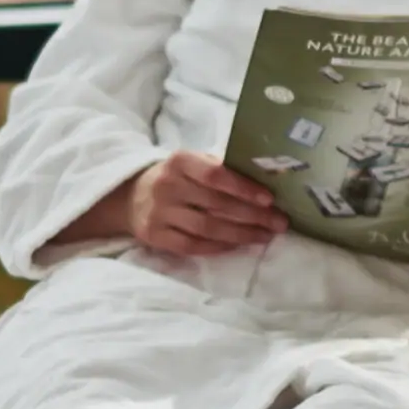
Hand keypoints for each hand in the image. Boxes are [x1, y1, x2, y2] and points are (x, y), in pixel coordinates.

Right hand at [90, 151, 288, 260]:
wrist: (129, 198)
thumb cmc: (173, 178)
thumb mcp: (190, 163)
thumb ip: (218, 168)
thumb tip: (262, 178)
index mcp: (179, 161)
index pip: (215, 175)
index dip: (244, 188)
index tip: (269, 199)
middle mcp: (167, 186)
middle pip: (216, 204)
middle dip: (253, 215)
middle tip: (279, 223)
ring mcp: (159, 213)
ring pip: (207, 228)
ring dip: (241, 234)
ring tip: (265, 236)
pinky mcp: (155, 236)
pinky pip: (192, 246)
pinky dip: (218, 247)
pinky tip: (238, 245)